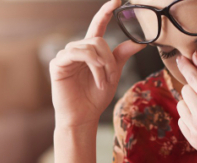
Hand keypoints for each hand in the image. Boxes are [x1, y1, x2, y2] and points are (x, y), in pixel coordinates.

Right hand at [49, 0, 145, 128]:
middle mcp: (77, 49)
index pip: (98, 26)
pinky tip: (96, 79)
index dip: (106, 12)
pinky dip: (92, 66)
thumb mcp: (113, 74)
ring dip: (102, 65)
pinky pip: (77, 54)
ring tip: (103, 82)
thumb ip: (122, 56)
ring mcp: (66, 55)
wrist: (83, 117)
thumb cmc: (95, 98)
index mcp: (90, 50)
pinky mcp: (58, 63)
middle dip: (109, 59)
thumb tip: (139, 42)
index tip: (117, 1)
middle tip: (112, 76)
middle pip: (98, 40)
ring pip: (90, 46)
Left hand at [175, 52, 196, 162]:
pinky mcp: (195, 142)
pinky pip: (182, 121)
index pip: (193, 77)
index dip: (186, 66)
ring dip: (191, 103)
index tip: (181, 58)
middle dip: (195, 89)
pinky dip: (190, 118)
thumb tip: (194, 57)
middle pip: (185, 90)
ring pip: (181, 106)